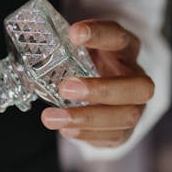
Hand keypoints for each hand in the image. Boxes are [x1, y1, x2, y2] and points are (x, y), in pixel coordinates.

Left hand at [40, 19, 154, 147]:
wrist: (102, 93)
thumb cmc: (90, 66)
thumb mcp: (81, 50)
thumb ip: (64, 46)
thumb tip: (32, 40)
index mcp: (125, 50)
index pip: (119, 37)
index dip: (99, 34)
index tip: (74, 33)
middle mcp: (137, 78)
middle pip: (138, 87)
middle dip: (100, 90)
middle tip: (65, 88)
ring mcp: (136, 108)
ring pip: (126, 116)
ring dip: (86, 118)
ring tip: (50, 117)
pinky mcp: (125, 131)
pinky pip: (113, 137)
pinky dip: (86, 134)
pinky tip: (65, 129)